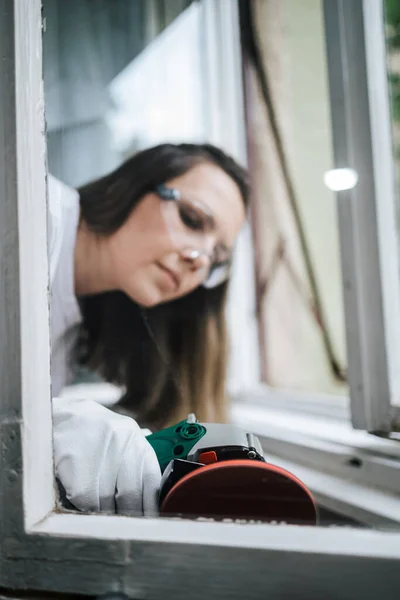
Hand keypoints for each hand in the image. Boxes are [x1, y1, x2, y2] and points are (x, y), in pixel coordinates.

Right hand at [52, 397, 160, 515]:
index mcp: (135, 438)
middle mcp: (121, 442)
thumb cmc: (95, 434)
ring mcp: (98, 451)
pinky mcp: (76, 463)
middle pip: (131, 494)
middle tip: (125, 525)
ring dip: (105, 514)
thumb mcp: (121, 439)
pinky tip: (84, 503)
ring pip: (107, 501)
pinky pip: (86, 500)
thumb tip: (154, 496)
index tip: (149, 522)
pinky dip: (87, 508)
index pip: (152, 480)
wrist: (60, 419)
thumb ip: (137, 462)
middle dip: (128, 514)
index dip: (151, 507)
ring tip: (101, 512)